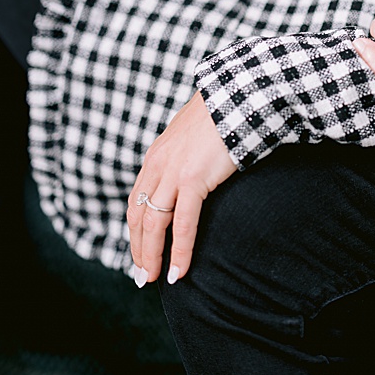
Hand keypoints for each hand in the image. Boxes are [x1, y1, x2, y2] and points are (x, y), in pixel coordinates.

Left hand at [128, 92, 235, 285]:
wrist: (240, 95)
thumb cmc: (225, 115)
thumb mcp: (195, 137)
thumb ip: (187, 157)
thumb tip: (194, 172)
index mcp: (156, 156)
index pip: (137, 199)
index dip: (135, 229)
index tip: (139, 252)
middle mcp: (157, 164)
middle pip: (138, 215)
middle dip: (138, 248)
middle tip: (141, 275)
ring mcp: (173, 172)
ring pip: (152, 224)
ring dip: (152, 256)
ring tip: (154, 279)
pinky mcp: (192, 178)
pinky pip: (181, 224)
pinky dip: (179, 251)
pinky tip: (179, 271)